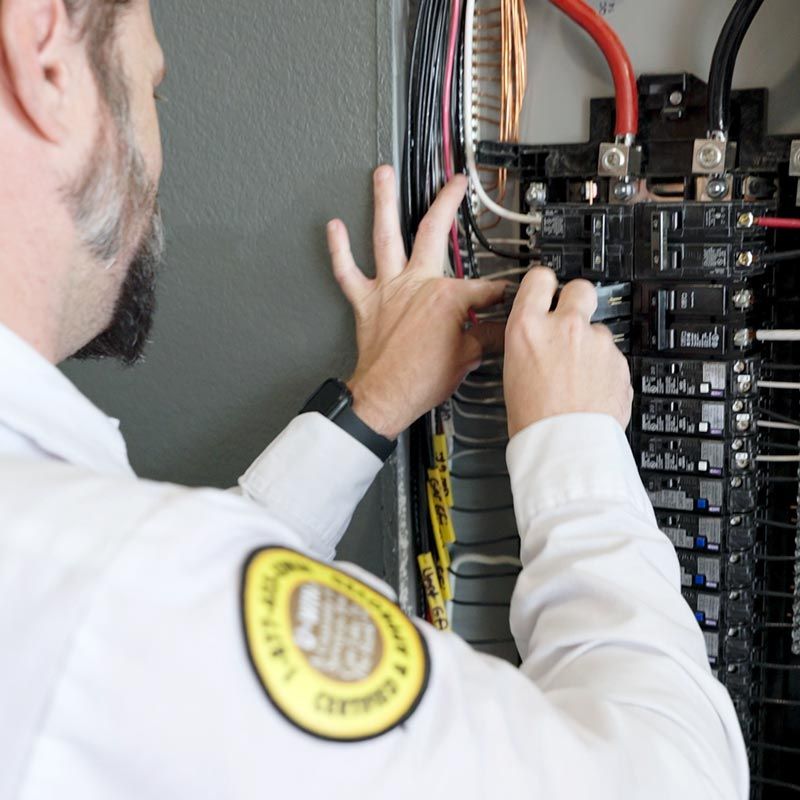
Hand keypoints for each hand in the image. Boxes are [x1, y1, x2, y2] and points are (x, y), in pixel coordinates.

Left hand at [326, 165, 505, 439]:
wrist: (385, 397)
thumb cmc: (420, 380)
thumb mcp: (467, 357)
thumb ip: (489, 336)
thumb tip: (507, 329)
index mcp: (447, 297)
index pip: (483, 287)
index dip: (500, 291)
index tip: (510, 291)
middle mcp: (416, 284)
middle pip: (433, 231)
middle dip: (447, 202)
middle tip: (454, 183)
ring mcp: (389, 289)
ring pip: (385, 236)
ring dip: (383, 202)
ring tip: (383, 174)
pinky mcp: (366, 302)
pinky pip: (347, 272)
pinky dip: (338, 250)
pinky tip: (333, 227)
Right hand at [503, 268, 632, 437]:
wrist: (565, 446)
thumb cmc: (533, 418)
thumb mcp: (513, 370)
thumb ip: (530, 342)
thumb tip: (538, 336)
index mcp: (528, 327)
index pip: (539, 278)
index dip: (544, 284)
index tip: (546, 289)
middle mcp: (565, 327)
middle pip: (580, 288)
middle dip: (577, 300)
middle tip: (570, 320)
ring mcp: (596, 343)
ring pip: (597, 329)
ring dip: (590, 344)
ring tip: (578, 375)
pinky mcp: (619, 361)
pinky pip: (611, 356)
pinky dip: (604, 368)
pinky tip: (590, 389)